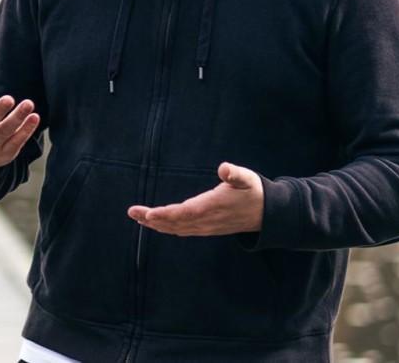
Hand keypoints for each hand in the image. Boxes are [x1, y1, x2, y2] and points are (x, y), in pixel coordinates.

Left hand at [127, 163, 263, 235]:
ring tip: (137, 217)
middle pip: (175, 223)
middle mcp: (207, 220)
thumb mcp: (247, 178)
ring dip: (156, 224)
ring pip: (177, 228)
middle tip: (132, 212)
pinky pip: (182, 230)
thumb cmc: (254, 192)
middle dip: (152, 219)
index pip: (186, 213)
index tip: (149, 214)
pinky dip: (167, 227)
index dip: (167, 215)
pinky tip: (156, 224)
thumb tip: (224, 168)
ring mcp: (206, 227)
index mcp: (213, 207)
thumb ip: (235, 174)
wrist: (266, 215)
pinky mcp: (206, 228)